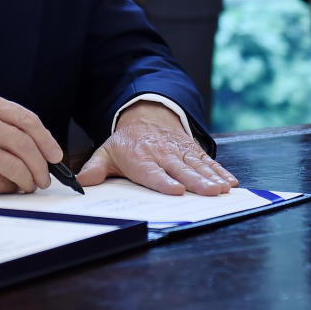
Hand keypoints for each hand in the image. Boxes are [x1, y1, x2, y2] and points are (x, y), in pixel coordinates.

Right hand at [0, 94, 63, 195]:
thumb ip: (8, 128)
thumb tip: (45, 152)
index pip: (27, 120)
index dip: (47, 140)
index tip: (55, 155)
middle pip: (25, 145)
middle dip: (42, 166)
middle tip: (45, 178)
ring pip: (17, 166)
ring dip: (29, 180)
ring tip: (29, 184)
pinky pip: (2, 183)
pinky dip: (11, 188)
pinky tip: (7, 186)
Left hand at [76, 102, 237, 195]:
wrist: (145, 117)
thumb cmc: (127, 143)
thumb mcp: (107, 152)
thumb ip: (95, 169)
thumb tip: (81, 182)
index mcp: (140, 157)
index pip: (152, 172)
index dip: (164, 181)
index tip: (176, 190)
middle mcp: (162, 153)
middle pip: (180, 170)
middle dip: (196, 181)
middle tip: (210, 192)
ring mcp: (179, 151)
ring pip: (196, 165)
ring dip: (211, 177)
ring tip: (223, 189)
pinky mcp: (192, 149)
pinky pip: (207, 160)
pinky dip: (220, 170)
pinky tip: (230, 181)